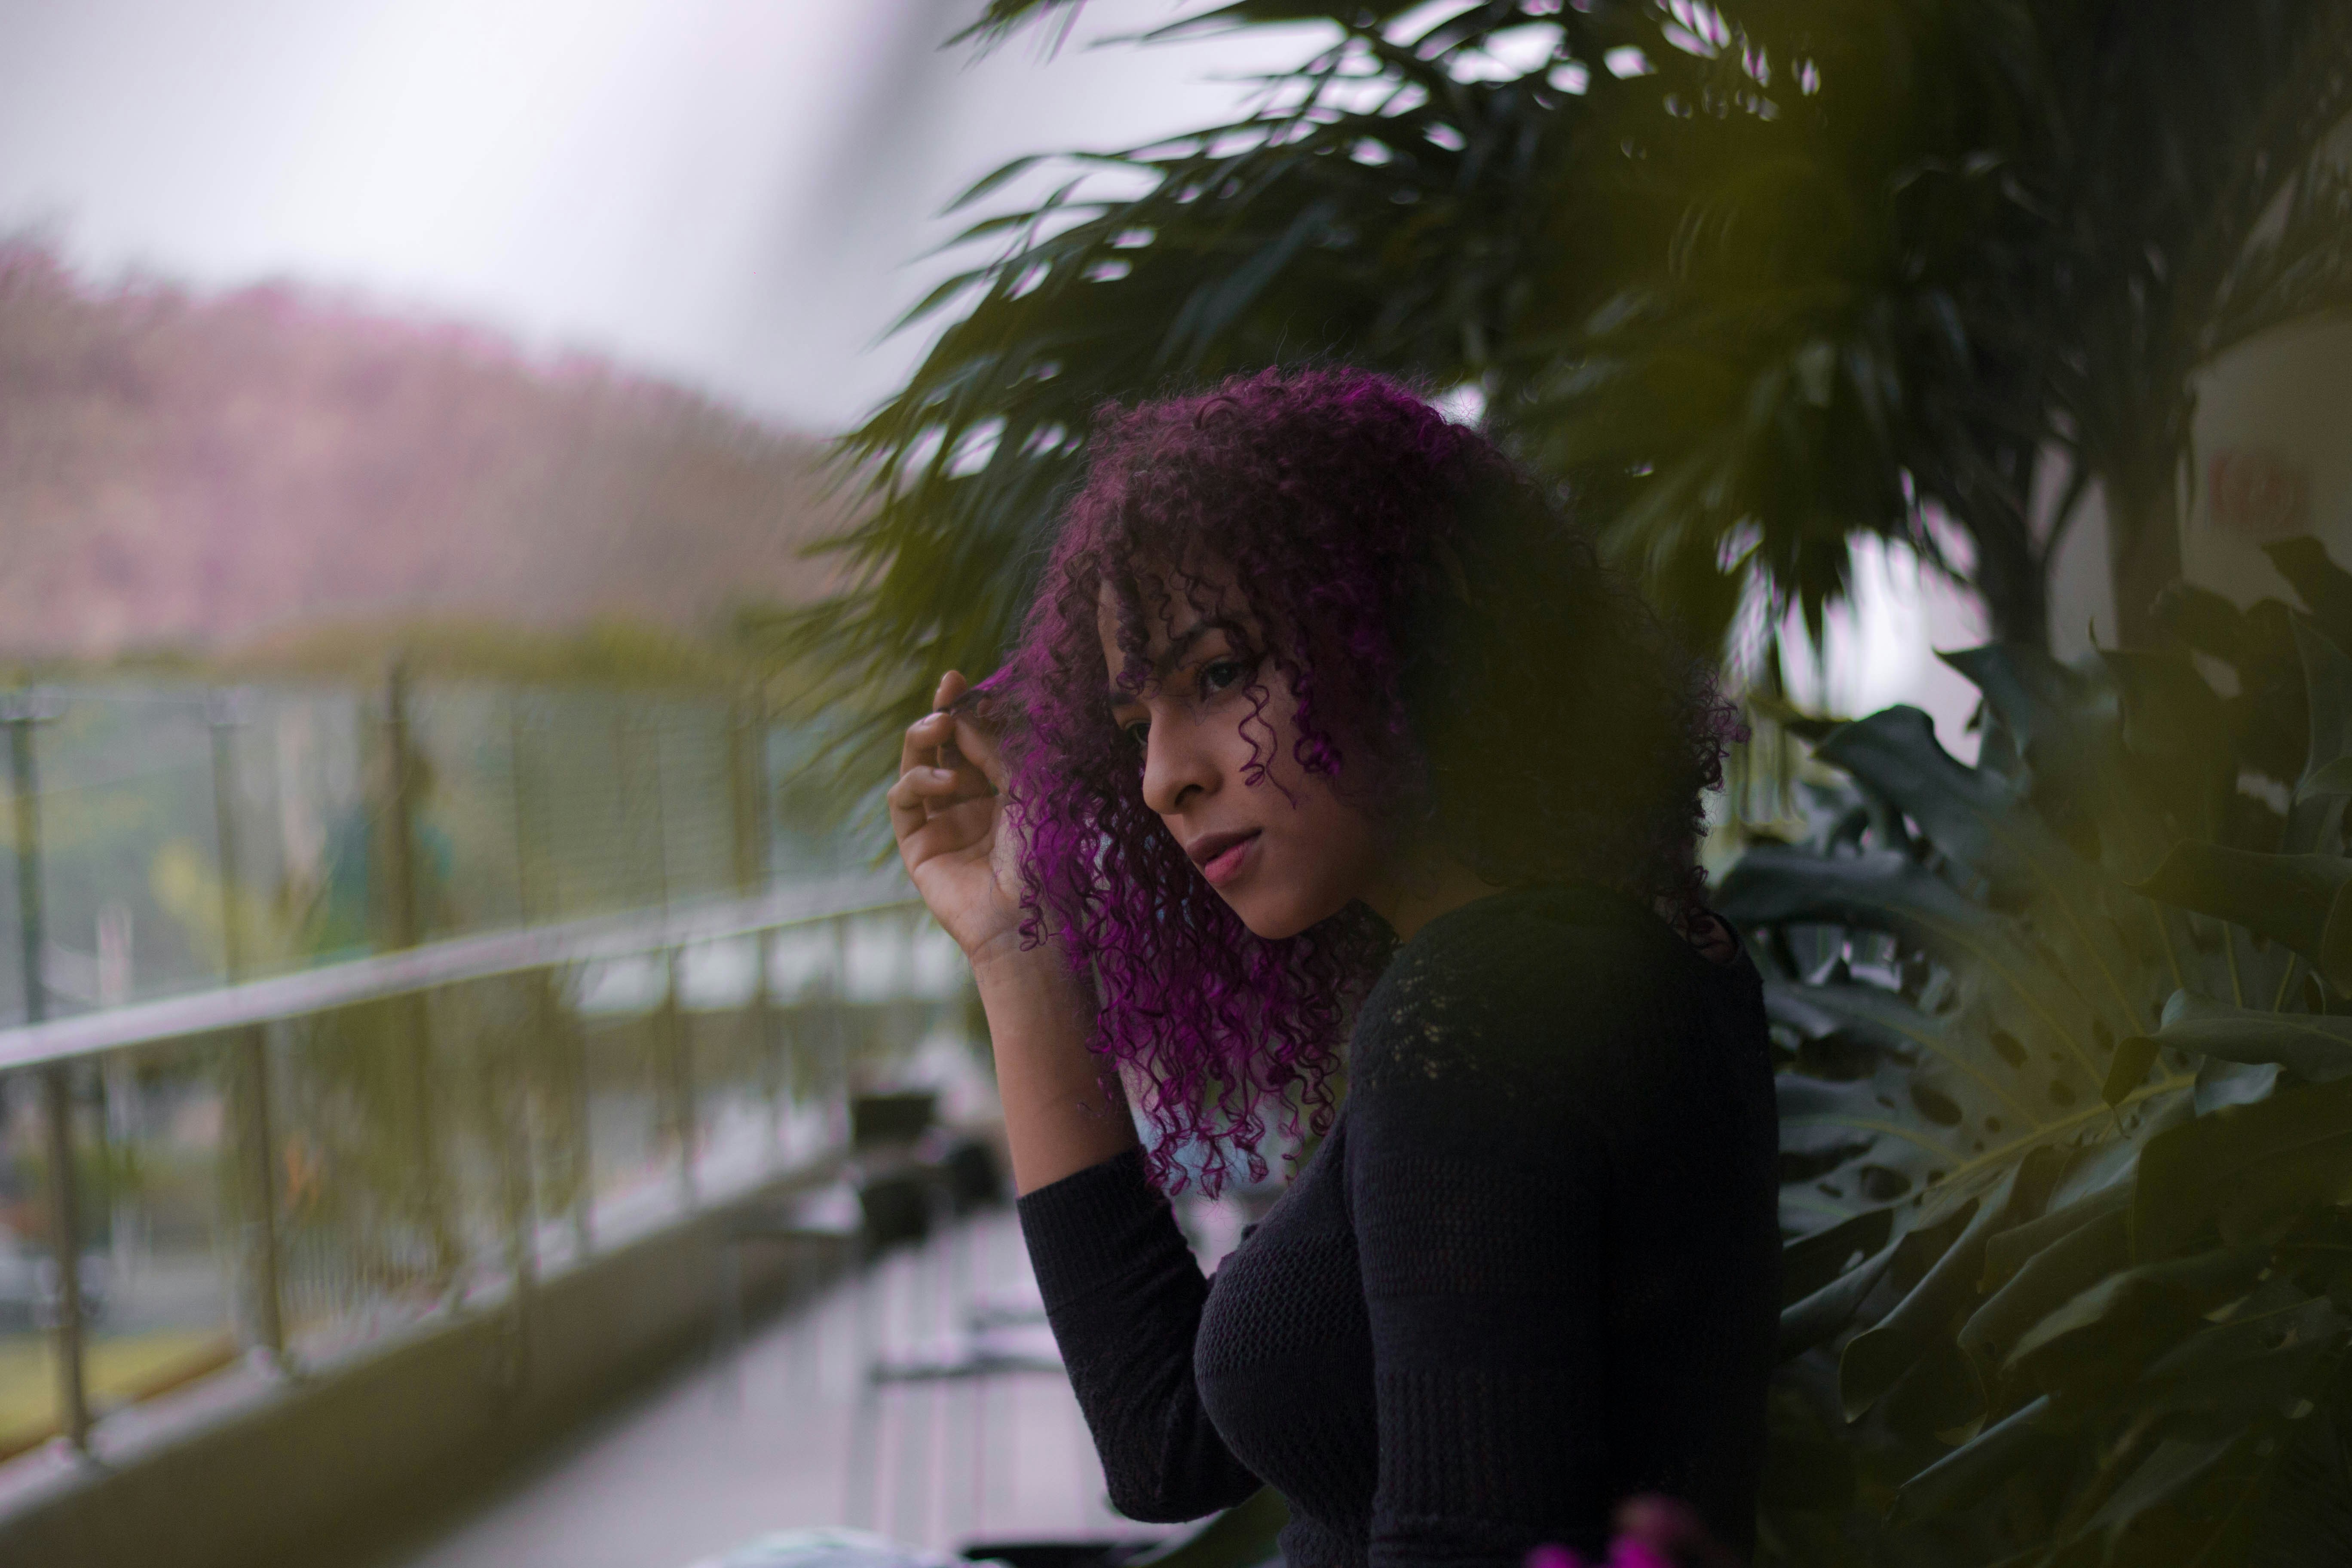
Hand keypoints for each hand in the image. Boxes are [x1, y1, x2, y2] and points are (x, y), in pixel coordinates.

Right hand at [889, 671, 1026, 965]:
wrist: (1027, 918)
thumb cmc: (1042, 858)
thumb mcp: (1030, 790)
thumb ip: (997, 750)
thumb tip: (965, 713)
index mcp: (1003, 794)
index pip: (977, 742)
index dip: (968, 709)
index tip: (965, 679)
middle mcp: (970, 806)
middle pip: (943, 748)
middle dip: (943, 713)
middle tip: (948, 689)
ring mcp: (941, 825)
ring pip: (917, 767)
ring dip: (925, 739)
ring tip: (941, 725)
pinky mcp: (918, 846)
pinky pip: (904, 800)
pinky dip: (919, 780)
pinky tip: (946, 782)